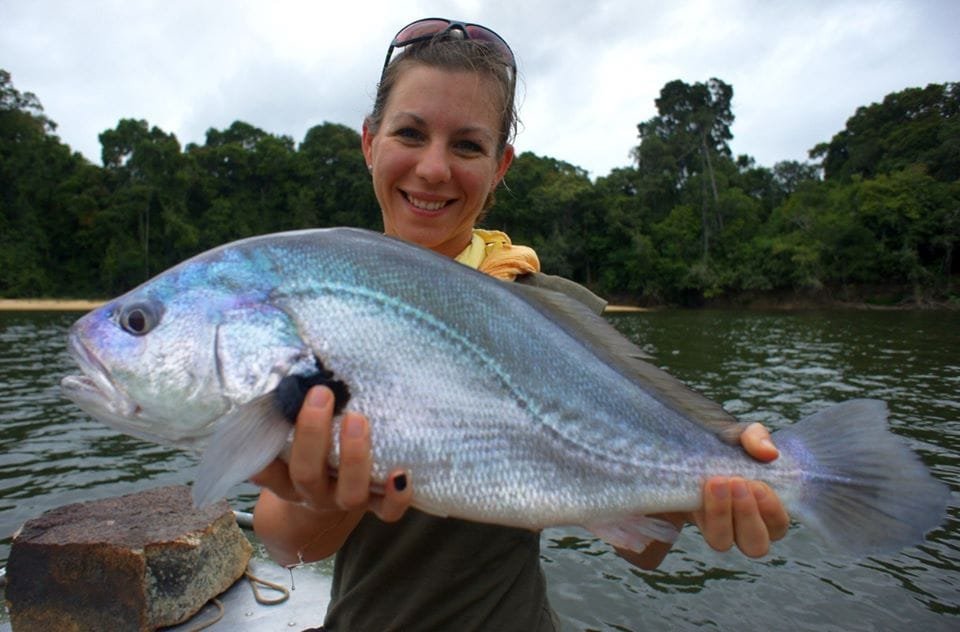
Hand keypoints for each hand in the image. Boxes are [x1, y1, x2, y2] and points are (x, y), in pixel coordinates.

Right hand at [251, 385, 412, 564]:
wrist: (328, 501)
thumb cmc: (310, 454)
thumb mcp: (292, 439)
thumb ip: (288, 414)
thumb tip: (294, 367)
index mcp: (285, 478)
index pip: (265, 470)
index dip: (264, 451)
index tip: (273, 410)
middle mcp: (313, 493)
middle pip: (306, 474)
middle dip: (312, 433)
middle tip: (321, 393)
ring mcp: (344, 501)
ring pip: (349, 493)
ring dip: (353, 458)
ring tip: (357, 419)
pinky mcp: (377, 506)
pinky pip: (388, 512)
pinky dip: (397, 497)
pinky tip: (401, 473)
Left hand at [691, 423, 790, 556]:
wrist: (685, 448)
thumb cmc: (723, 446)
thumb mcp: (740, 435)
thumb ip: (757, 438)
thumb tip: (769, 452)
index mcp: (765, 510)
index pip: (778, 525)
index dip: (771, 510)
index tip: (757, 484)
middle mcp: (743, 527)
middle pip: (755, 545)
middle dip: (748, 515)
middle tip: (737, 483)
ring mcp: (715, 527)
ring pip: (722, 542)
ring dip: (721, 515)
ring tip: (716, 483)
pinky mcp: (691, 521)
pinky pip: (694, 528)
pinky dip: (700, 510)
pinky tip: (699, 489)